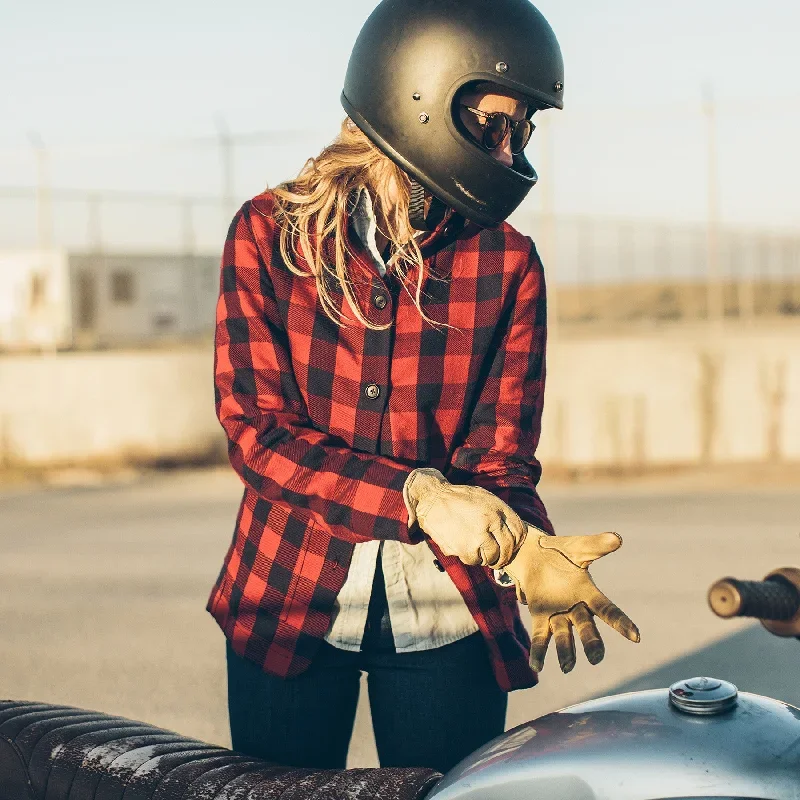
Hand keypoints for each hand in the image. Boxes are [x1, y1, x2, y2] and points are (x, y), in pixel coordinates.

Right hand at [403, 468, 526, 568]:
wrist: (432, 499)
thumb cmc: (459, 499)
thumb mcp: (484, 497)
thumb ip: (500, 513)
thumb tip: (513, 532)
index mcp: (498, 509)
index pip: (519, 532)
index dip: (517, 542)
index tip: (510, 545)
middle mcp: (492, 522)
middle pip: (508, 548)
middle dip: (504, 555)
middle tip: (497, 557)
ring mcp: (479, 536)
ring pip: (493, 557)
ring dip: (487, 557)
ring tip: (477, 549)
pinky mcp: (465, 548)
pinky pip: (475, 560)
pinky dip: (471, 558)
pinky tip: (464, 548)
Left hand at [500, 526, 639, 672]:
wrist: (533, 553)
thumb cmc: (561, 551)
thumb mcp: (579, 547)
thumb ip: (596, 545)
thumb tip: (617, 538)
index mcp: (588, 593)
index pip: (607, 610)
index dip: (621, 622)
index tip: (636, 637)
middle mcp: (576, 608)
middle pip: (586, 628)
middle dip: (591, 642)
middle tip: (595, 658)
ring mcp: (558, 614)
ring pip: (564, 636)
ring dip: (566, 652)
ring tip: (567, 668)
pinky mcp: (540, 616)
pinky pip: (541, 637)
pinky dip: (539, 651)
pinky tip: (536, 667)